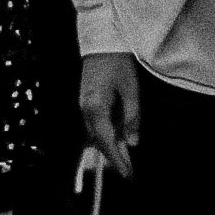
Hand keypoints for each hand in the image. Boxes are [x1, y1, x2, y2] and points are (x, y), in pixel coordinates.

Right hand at [79, 51, 143, 179]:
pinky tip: (117, 135)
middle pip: (98, 141)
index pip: (106, 142)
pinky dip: (105, 133)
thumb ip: (132, 118)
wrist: (103, 40)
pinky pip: (94, 123)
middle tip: (128, 170)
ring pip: (95, 133)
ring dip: (109, 145)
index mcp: (95, 108)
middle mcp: (85, 109)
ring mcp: (83, 104)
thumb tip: (132, 142)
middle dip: (113, 156)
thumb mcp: (131, 90)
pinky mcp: (85, 100)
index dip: (117, 160)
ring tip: (126, 156)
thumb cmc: (118, 63)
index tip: (127, 174)